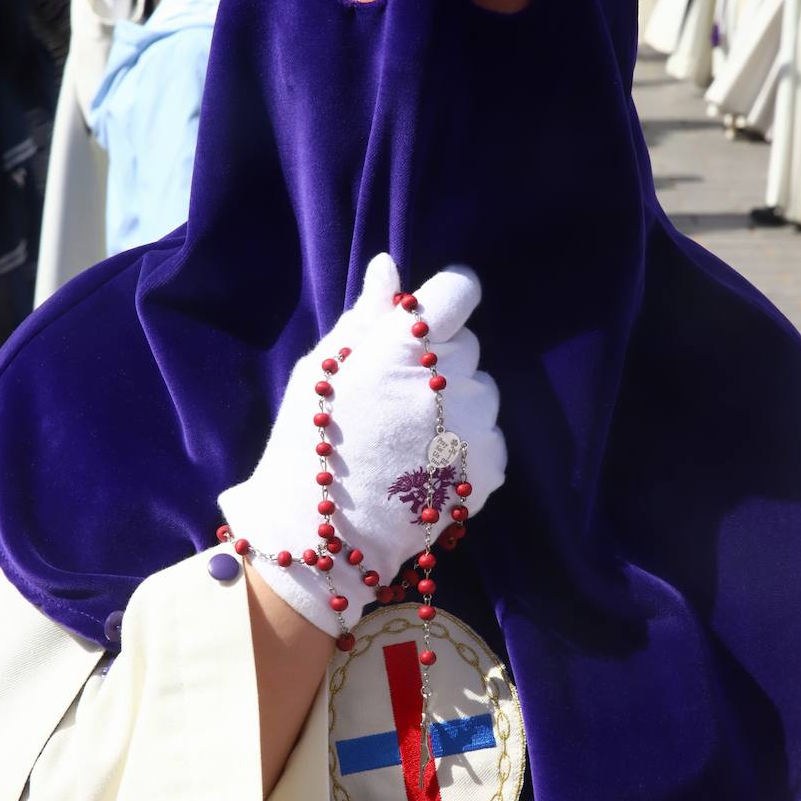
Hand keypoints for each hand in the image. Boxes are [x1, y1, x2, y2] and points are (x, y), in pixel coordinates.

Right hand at [219, 254, 506, 635]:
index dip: (447, 298)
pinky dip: (466, 448)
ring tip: (408, 440)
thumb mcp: (322, 370)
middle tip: (394, 400)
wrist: (322, 534)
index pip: (457, 292)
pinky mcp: (488, 468)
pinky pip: (490, 437)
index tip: (433, 315)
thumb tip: (389, 266)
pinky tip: (425, 466)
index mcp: (400, 346)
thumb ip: (365, 317)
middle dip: (439, 362)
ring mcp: (472, 426)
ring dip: (456, 407)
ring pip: (482, 393)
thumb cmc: (310, 442)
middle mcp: (445, 380)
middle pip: (467, 346)